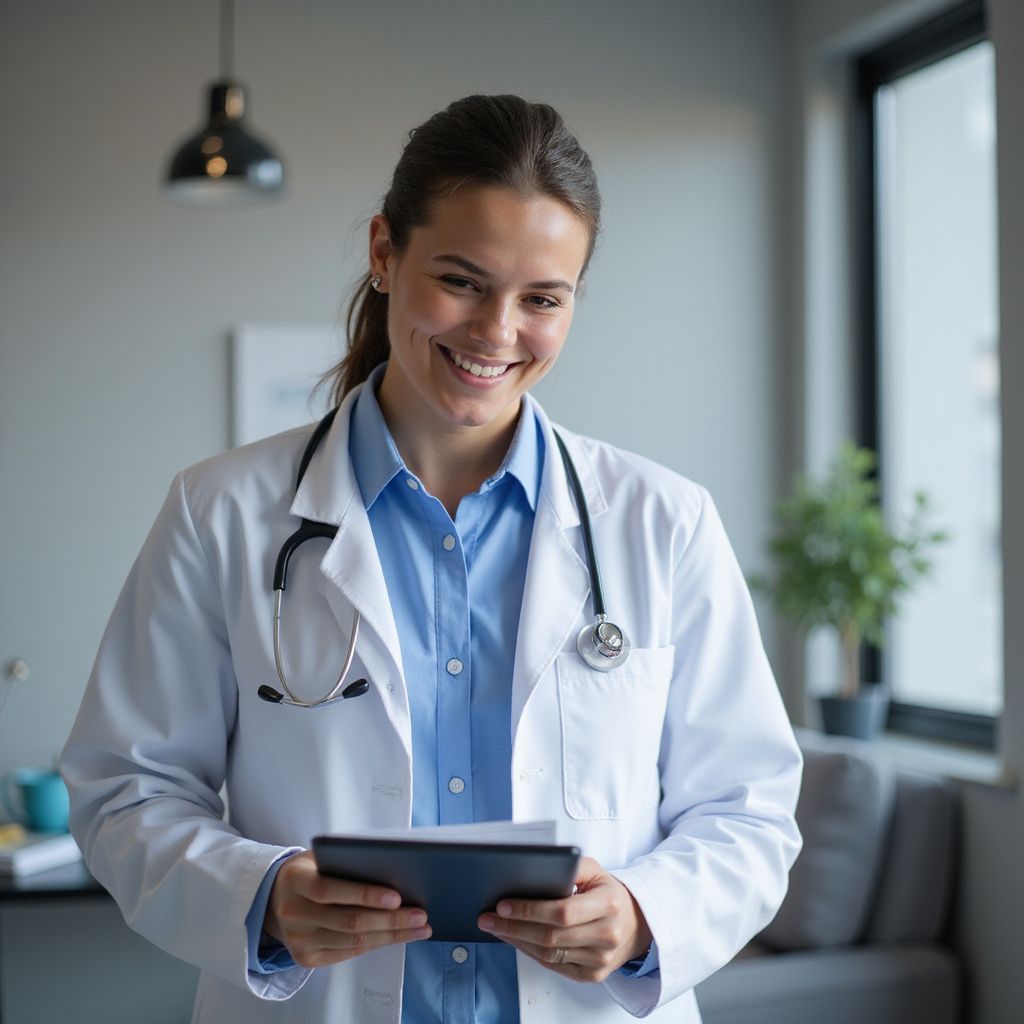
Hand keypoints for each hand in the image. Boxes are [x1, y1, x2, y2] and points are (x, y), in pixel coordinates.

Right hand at [263, 851, 431, 967]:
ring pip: (353, 941)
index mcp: (295, 881)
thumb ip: (346, 861)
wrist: (274, 899)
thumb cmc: (309, 871)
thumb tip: (394, 870)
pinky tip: (398, 936)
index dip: (364, 895)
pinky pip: (348, 952)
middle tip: (421, 915)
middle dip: (390, 920)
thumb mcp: (319, 858)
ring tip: (419, 928)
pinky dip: (376, 943)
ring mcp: (299, 939)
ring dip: (391, 935)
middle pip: (348, 921)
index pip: (330, 890)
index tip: (397, 896)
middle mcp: (294, 913)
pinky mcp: (306, 958)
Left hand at [477, 856, 651, 981]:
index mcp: (609, 904)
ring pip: (549, 954)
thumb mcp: (595, 870)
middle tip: (487, 917)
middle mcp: (607, 935)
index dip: (530, 910)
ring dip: (517, 941)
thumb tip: (534, 867)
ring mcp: (601, 960)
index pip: (563, 912)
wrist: (636, 924)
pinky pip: (554, 965)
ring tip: (496, 927)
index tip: (503, 904)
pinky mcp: (593, 976)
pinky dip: (530, 952)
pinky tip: (515, 939)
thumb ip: (570, 865)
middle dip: (513, 926)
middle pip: (551, 936)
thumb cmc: (608, 892)